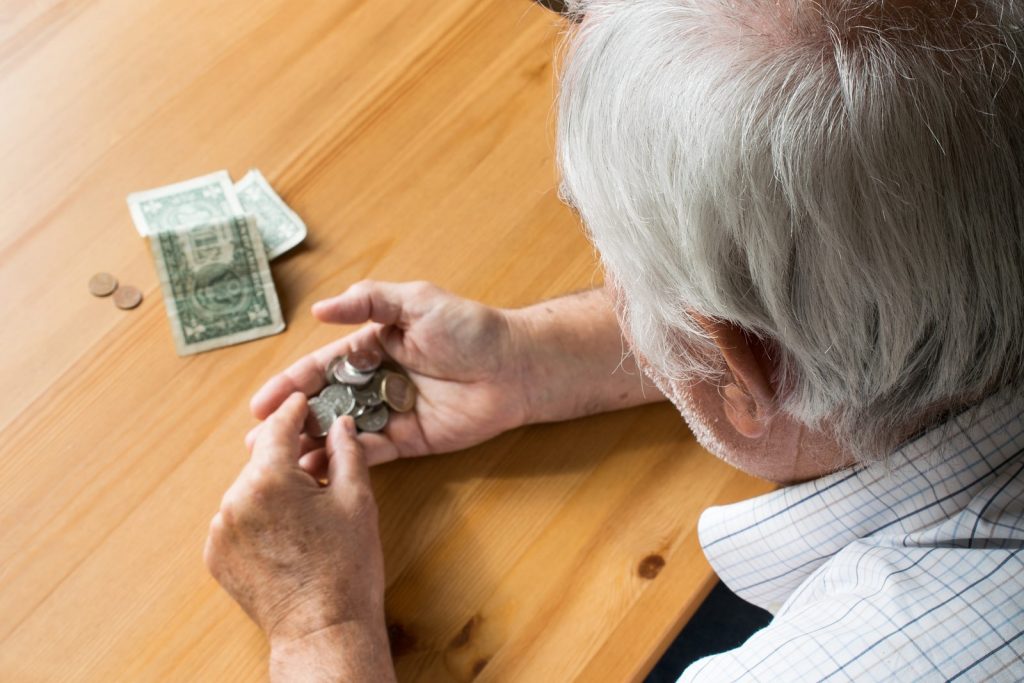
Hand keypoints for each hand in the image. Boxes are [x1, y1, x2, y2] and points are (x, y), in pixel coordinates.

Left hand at [204, 393, 390, 674]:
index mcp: (269, 479)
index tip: (302, 401)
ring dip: (274, 490)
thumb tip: (340, 425)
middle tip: (318, 463)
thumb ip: (346, 452)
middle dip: (289, 457)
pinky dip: (259, 518)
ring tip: (308, 511)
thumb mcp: (356, 500)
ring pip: (250, 490)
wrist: (322, 629)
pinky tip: (288, 534)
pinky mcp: (217, 557)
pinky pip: (238, 520)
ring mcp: (221, 531)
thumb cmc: (344, 570)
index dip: (294, 410)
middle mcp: (235, 500)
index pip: (279, 427)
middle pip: (263, 460)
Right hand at [249, 280, 532, 466]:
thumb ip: (369, 301)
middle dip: (291, 423)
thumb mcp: (416, 301)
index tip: (260, 405)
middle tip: (256, 445)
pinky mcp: (411, 440)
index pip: (323, 368)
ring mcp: (392, 412)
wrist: (515, 367)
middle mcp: (377, 381)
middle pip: (326, 404)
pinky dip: (346, 460)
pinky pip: (373, 452)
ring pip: (344, 432)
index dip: (291, 385)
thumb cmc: (471, 328)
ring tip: (279, 465)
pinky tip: (319, 470)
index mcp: (374, 347)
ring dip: (311, 446)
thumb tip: (319, 310)